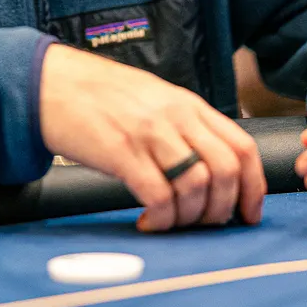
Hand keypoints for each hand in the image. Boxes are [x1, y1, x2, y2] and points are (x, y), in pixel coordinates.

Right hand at [39, 43, 265, 230]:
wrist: (52, 83)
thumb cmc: (100, 96)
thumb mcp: (154, 100)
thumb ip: (184, 126)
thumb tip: (213, 168)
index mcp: (188, 104)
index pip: (242, 146)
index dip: (254, 187)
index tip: (248, 213)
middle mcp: (175, 116)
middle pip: (226, 171)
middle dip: (223, 209)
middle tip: (204, 224)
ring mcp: (149, 132)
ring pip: (196, 186)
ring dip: (189, 217)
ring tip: (171, 223)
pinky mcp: (122, 152)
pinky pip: (159, 196)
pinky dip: (161, 220)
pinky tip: (148, 223)